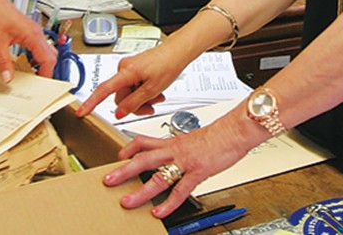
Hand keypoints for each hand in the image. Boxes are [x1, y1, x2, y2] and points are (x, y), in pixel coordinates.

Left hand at [0, 0, 56, 82]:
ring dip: (42, 63)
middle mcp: (37, 33)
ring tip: (32, 74)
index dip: (46, 73)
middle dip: (47, 70)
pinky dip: (36, 57)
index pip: (48, 59)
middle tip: (38, 82)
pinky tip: (26, 62)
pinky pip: (39, 46)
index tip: (42, 84)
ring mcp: (34, 31)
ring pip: (47, 51)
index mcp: (33, 35)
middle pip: (52, 55)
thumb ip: (3, 62)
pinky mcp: (29, 31)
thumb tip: (7, 78)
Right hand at [74, 43, 188, 119]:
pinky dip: (143, 92)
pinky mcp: (135, 70)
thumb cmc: (168, 64)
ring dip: (142, 100)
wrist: (178, 52)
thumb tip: (119, 112)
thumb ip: (134, 102)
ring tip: (157, 97)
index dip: (91, 102)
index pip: (104, 90)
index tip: (81, 111)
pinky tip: (155, 92)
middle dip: (135, 105)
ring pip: (129, 94)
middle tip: (150, 107)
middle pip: (120, 97)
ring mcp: (129, 69)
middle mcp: (124, 68)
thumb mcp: (152, 89)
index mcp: (126, 72)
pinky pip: (133, 87)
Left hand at [102, 120, 252, 217]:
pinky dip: (168, 203)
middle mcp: (174, 151)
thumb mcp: (192, 138)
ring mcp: (185, 162)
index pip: (144, 141)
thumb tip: (173, 153)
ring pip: (158, 176)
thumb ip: (179, 147)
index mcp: (172, 142)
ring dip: (140, 191)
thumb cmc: (217, 136)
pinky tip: (159, 211)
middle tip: (107, 180)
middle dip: (123, 170)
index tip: (118, 155)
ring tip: (127, 201)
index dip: (128, 148)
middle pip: (143, 159)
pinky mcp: (197, 172)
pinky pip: (180, 190)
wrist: (235, 131)